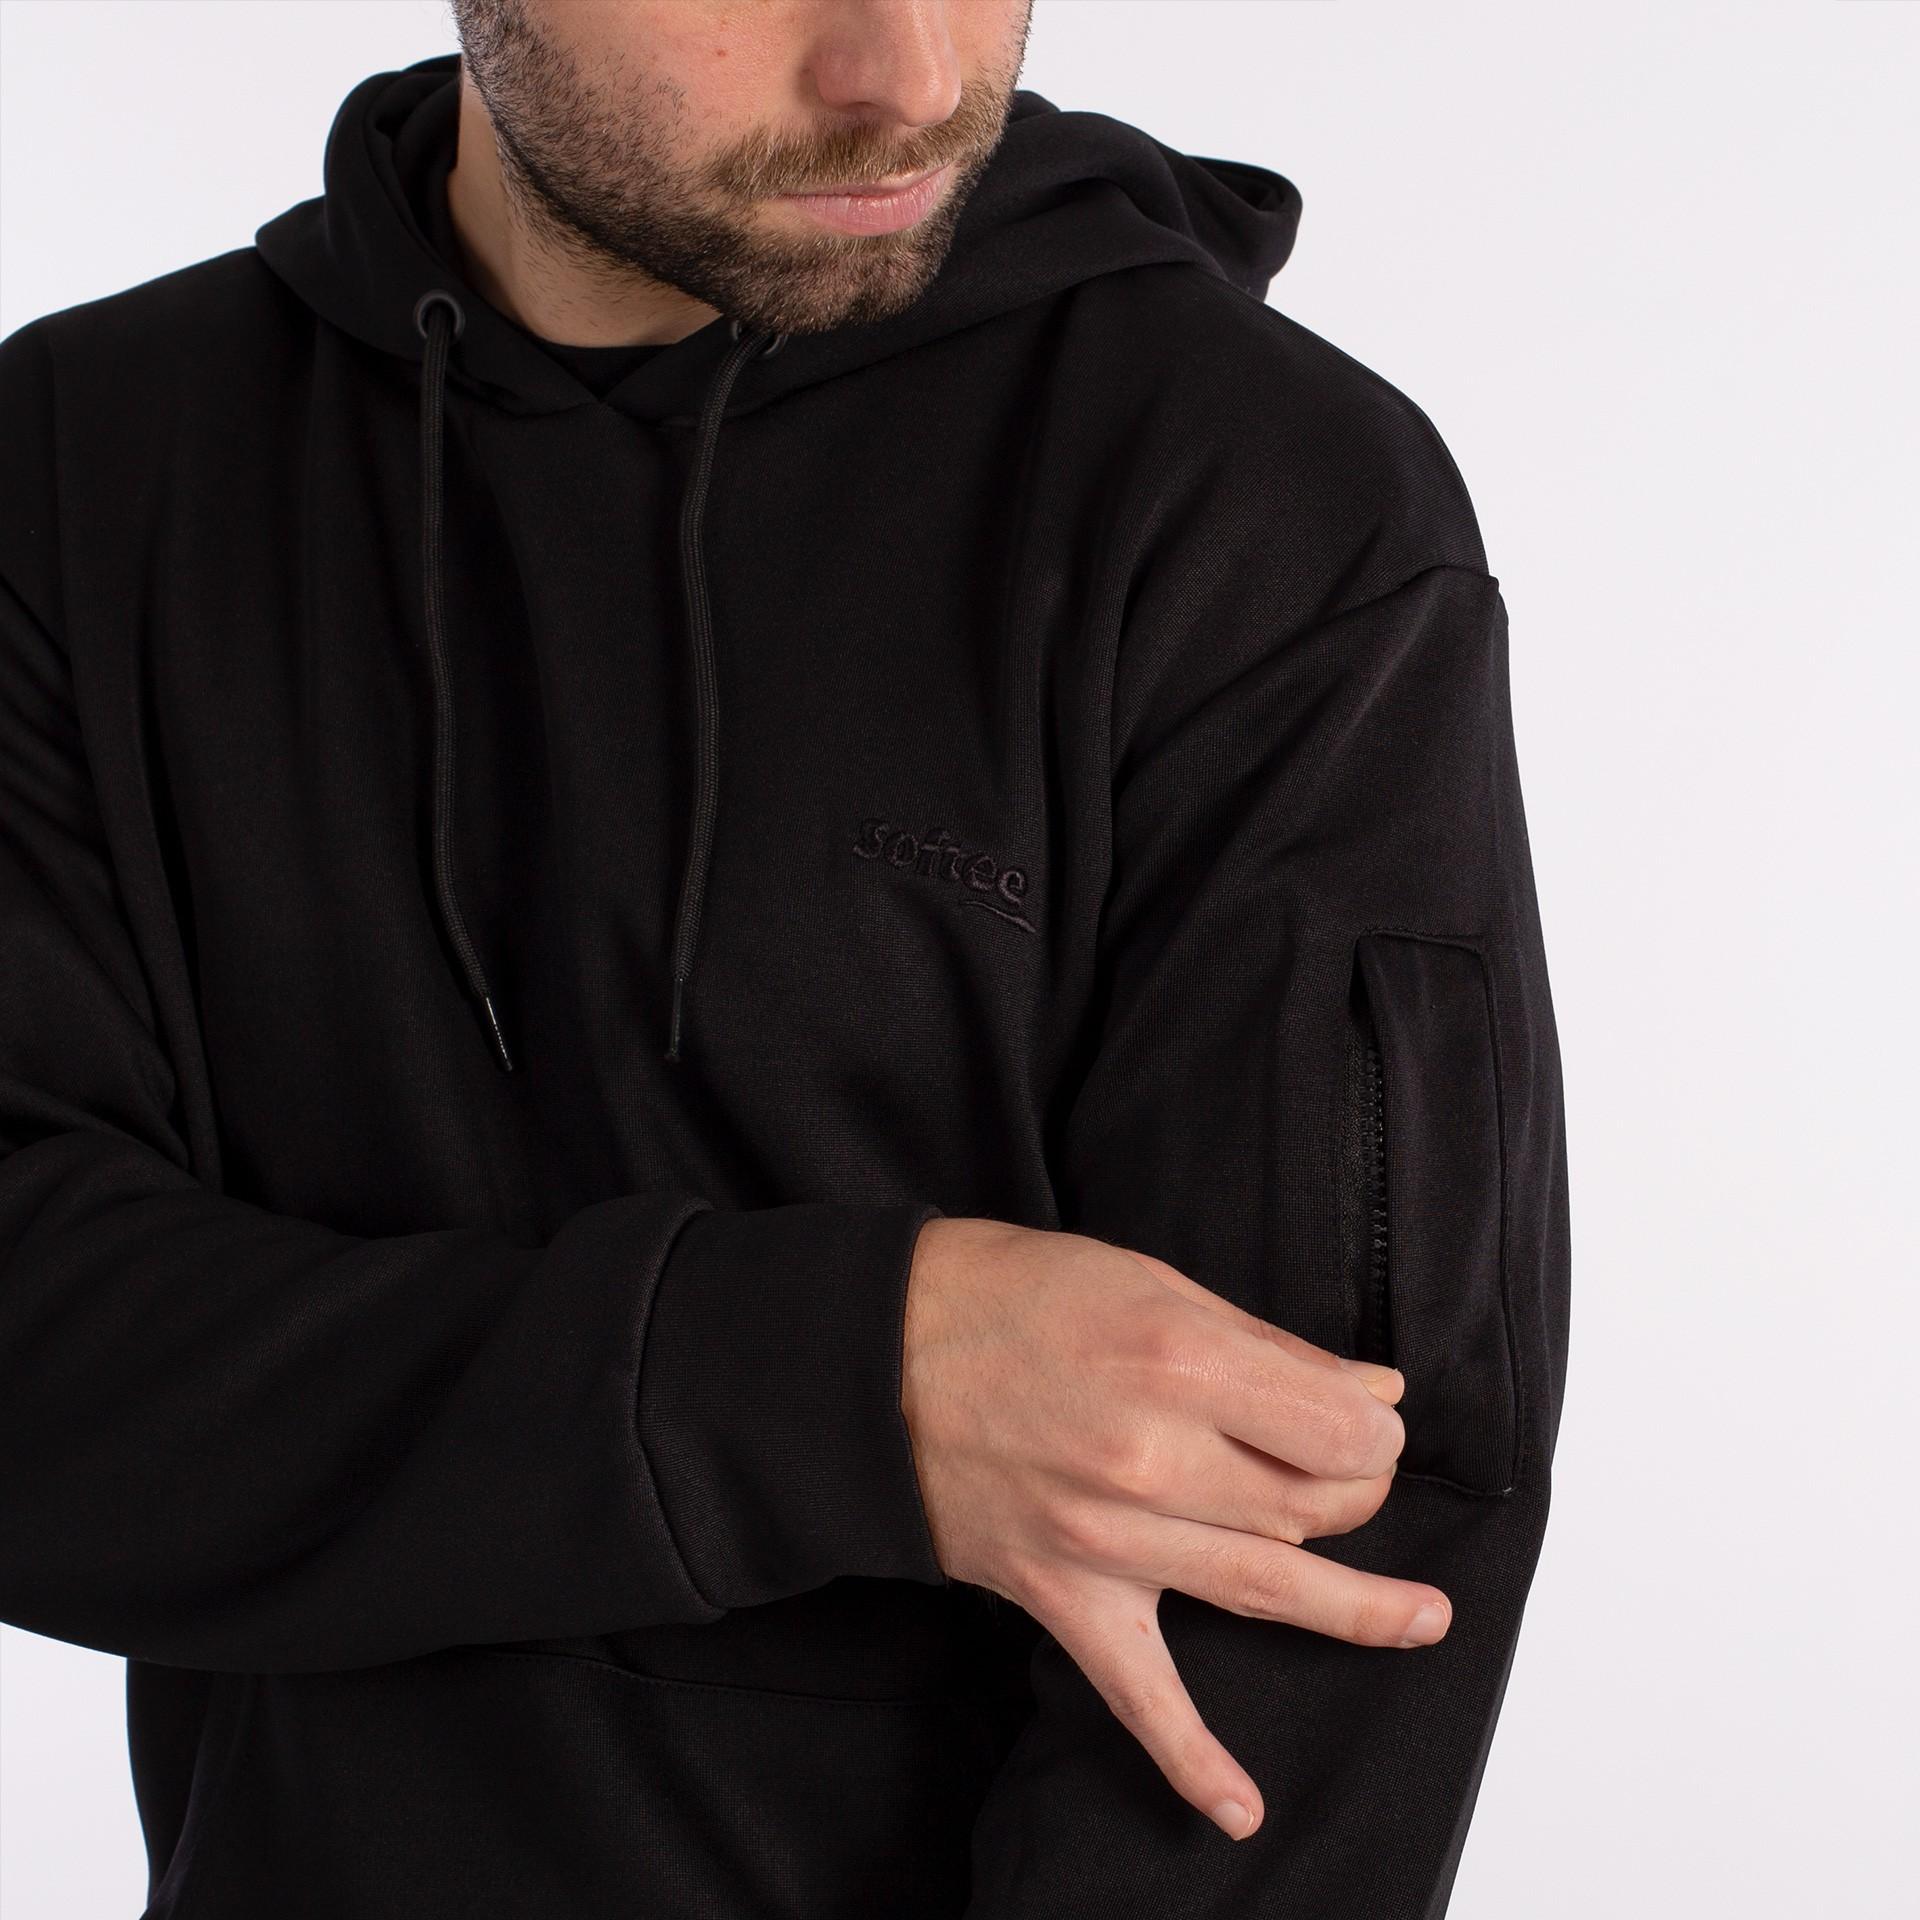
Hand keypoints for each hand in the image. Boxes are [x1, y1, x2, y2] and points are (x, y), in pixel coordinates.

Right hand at [899, 1216, 1450, 1841]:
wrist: (873, 1355)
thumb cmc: (1008, 1297)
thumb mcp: (1149, 1282)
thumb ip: (1265, 1346)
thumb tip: (1368, 1389)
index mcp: (1178, 1364)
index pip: (1338, 1425)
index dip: (1378, 1423)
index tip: (1377, 1411)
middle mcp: (1152, 1458)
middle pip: (1312, 1505)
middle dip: (1361, 1486)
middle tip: (1359, 1464)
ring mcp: (1106, 1538)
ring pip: (1266, 1590)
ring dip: (1356, 1608)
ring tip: (1421, 1617)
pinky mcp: (1062, 1593)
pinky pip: (1135, 1693)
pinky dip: (1190, 1758)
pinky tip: (1241, 1807)